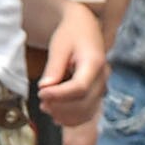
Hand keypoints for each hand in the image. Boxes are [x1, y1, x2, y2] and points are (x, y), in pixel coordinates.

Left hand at [36, 4, 106, 128]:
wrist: (85, 27)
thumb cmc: (71, 33)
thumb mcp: (59, 46)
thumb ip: (53, 68)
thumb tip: (45, 88)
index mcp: (94, 62)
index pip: (79, 87)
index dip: (59, 95)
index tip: (41, 93)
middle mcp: (103, 77)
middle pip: (84, 102)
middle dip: (60, 106)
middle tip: (41, 101)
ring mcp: (102, 86)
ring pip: (86, 111)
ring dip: (65, 114)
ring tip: (46, 107)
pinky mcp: (97, 93)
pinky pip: (88, 112)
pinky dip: (72, 117)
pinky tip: (57, 113)